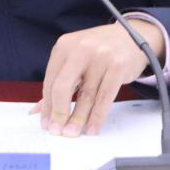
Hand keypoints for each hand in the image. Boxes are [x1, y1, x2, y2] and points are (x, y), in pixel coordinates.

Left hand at [34, 19, 162, 136]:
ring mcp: (100, 57)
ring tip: (73, 133)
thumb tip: (37, 111)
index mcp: (64, 46)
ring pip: (86, 96)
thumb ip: (57, 82)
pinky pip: (105, 97)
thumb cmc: (98, 52)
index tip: (46, 124)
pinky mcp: (118, 66)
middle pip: (63, 87)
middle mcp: (80, 49)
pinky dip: (97, 116)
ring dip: (78, 119)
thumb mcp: (74, 60)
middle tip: (57, 131)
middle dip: (59, 113)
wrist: (131, 37)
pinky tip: (92, 127)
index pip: (50, 81)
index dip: (47, 106)